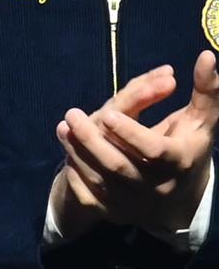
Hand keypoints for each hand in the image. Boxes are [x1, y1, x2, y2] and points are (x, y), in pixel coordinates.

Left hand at [52, 52, 218, 235]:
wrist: (177, 194)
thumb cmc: (187, 144)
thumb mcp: (201, 118)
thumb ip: (207, 89)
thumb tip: (207, 55)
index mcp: (180, 161)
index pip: (153, 150)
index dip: (129, 133)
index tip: (108, 113)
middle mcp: (157, 187)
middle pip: (117, 165)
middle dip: (90, 138)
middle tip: (71, 113)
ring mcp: (134, 203)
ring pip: (98, 179)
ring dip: (76, 151)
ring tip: (64, 127)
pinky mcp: (114, 213)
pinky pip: (87, 195)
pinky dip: (74, 173)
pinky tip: (68, 151)